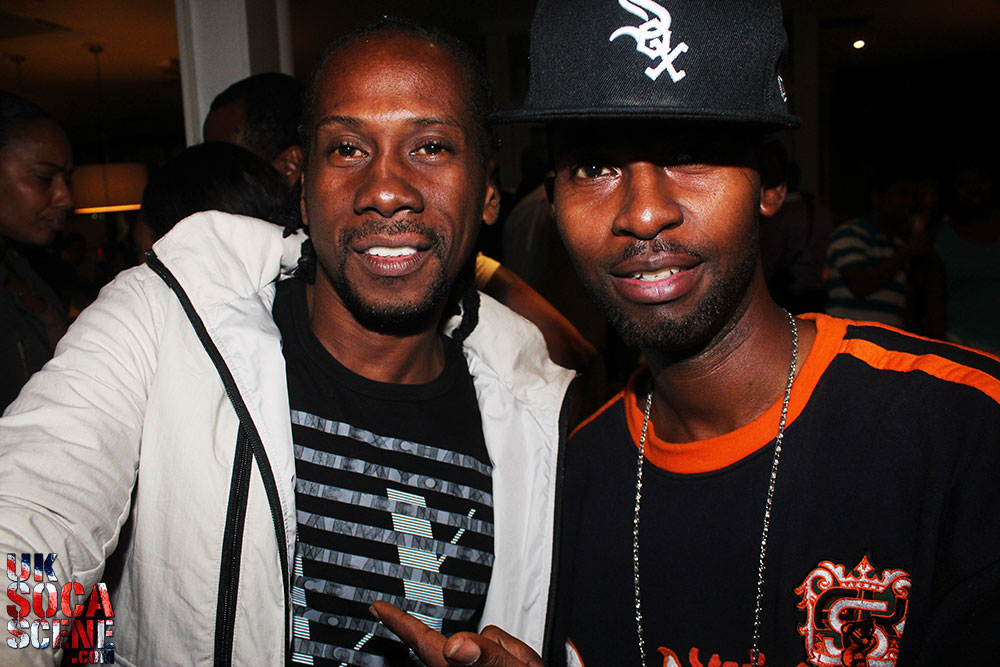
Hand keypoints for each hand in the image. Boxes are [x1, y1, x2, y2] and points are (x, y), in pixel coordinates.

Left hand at [370, 601, 542, 666]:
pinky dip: (507, 660)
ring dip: (505, 656)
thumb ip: (492, 655)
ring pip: (484, 648)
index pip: (424, 643)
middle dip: (492, 648)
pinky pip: (493, 655)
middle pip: (466, 644)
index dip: (400, 623)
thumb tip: (456, 644)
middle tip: (520, 663)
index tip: (378, 608)